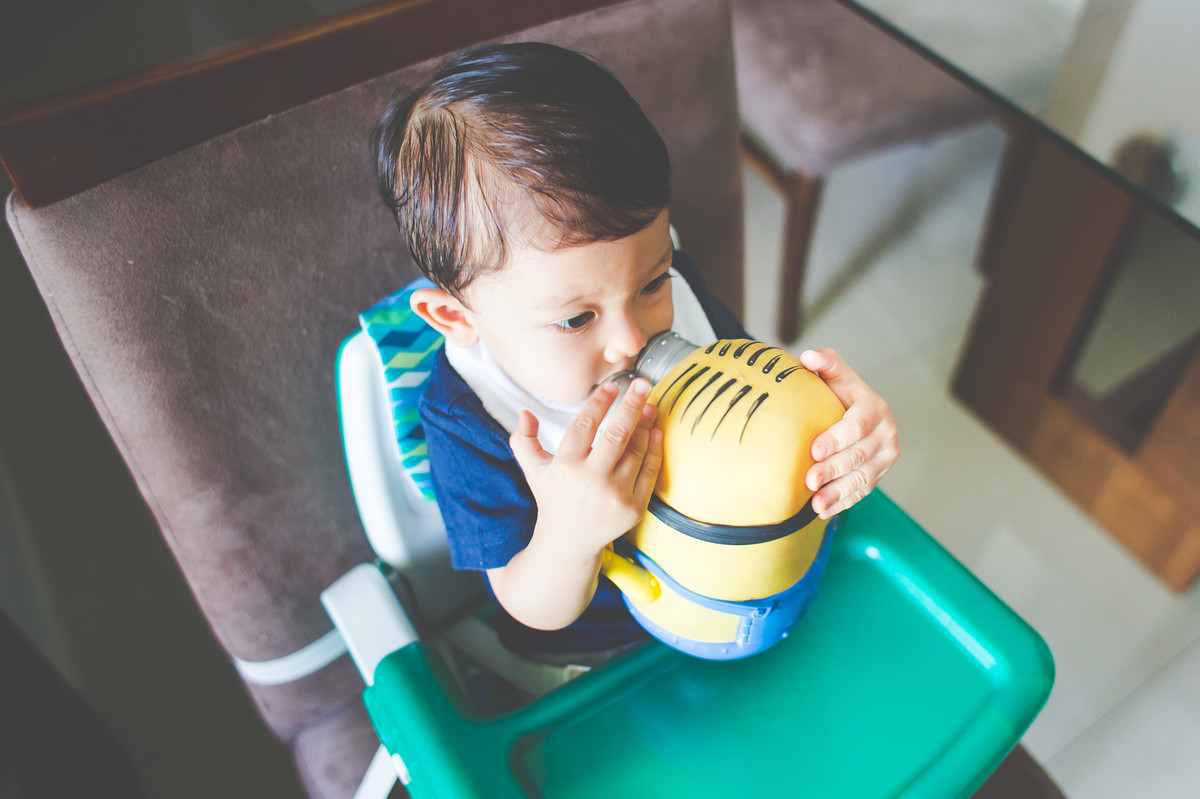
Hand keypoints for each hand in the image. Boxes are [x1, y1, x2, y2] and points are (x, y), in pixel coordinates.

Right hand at [509, 378, 663, 556]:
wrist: (568, 544)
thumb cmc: (552, 499)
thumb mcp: (532, 470)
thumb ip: (523, 440)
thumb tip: (525, 412)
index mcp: (565, 466)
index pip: (585, 424)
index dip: (600, 402)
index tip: (612, 386)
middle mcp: (591, 480)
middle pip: (617, 434)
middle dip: (632, 405)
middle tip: (643, 383)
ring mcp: (615, 495)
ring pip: (636, 450)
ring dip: (646, 424)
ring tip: (650, 405)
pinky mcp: (633, 507)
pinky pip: (649, 472)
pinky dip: (655, 450)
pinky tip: (656, 432)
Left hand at [800, 348, 898, 517]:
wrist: (855, 415)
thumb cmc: (839, 394)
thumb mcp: (835, 376)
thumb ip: (826, 363)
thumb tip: (810, 356)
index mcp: (875, 409)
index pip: (857, 426)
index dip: (837, 438)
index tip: (815, 449)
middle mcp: (886, 435)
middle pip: (858, 456)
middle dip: (833, 469)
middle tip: (810, 479)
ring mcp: (884, 459)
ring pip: (861, 479)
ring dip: (837, 492)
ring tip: (816, 503)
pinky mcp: (877, 476)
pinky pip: (861, 493)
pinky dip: (842, 503)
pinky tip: (822, 511)